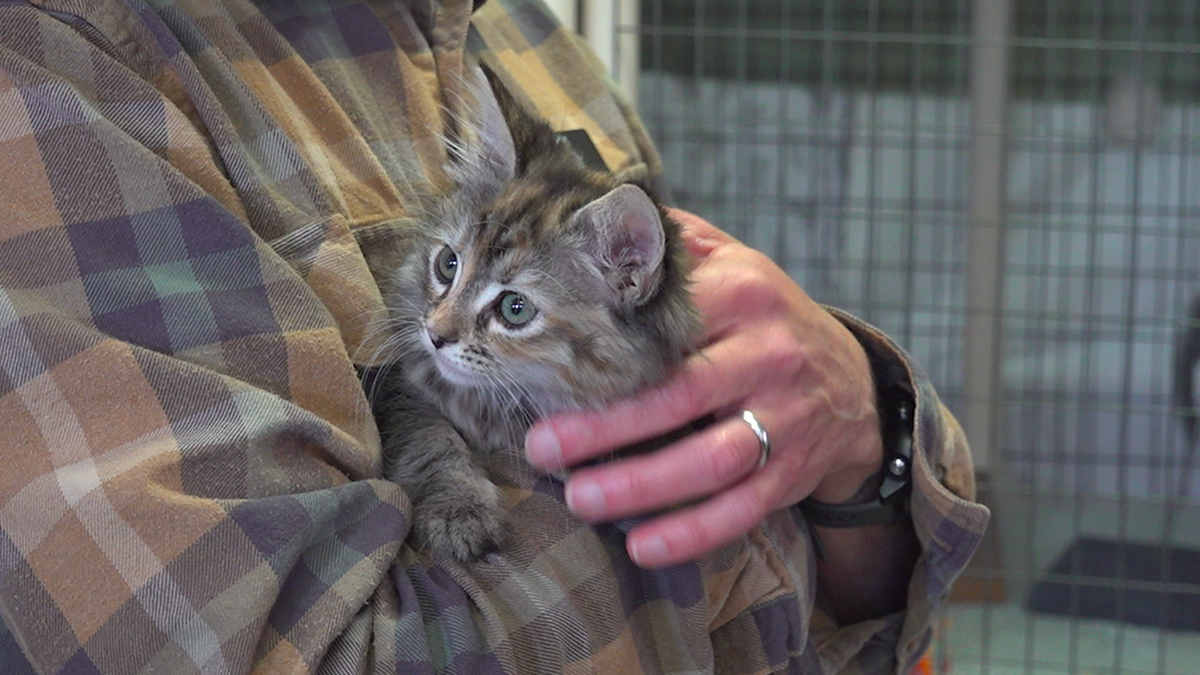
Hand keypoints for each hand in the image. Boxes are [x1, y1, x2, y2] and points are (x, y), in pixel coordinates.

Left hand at [524, 209, 883, 567]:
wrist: (852, 379)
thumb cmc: (763, 318)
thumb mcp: (733, 262)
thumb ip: (673, 244)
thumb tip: (597, 210)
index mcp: (745, 293)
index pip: (669, 324)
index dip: (605, 351)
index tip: (542, 368)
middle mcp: (770, 354)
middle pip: (680, 397)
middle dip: (605, 427)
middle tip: (541, 447)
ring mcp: (787, 418)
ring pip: (709, 460)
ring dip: (640, 486)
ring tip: (579, 498)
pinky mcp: (793, 472)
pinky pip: (741, 509)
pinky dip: (691, 533)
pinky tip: (642, 546)